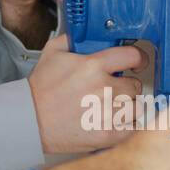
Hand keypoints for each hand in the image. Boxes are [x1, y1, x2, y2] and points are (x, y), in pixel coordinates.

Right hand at [28, 33, 146, 153]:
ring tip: (112, 107)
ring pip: (137, 107)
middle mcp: (103, 89)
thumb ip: (72, 39)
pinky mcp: (107, 135)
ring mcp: (107, 114)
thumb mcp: (51, 53)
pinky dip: (128, 126)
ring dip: (127, 107)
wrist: (30, 120)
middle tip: (112, 89)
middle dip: (126, 86)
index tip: (138, 63)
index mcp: (92, 66)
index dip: (138, 58)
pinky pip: (133, 128)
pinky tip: (115, 122)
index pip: (133, 56)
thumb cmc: (41, 89)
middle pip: (136, 85)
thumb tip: (86, 34)